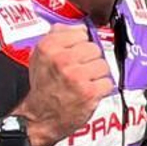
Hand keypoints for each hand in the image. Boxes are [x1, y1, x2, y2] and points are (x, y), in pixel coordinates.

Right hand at [16, 26, 114, 145]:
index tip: (76, 53)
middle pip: (94, 48)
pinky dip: (102, 89)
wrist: (40, 118)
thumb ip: (56, 37)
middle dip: (90, 60)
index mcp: (48, 47)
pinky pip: (107, 82)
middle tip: (80, 71)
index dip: (81, 44)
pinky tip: (89, 92)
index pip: (81, 33)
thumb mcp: (39, 56)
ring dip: (97, 75)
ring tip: (85, 82)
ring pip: (103, 65)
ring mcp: (77, 76)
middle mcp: (62, 60)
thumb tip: (78, 27)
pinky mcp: (89, 92)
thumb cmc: (42, 87)